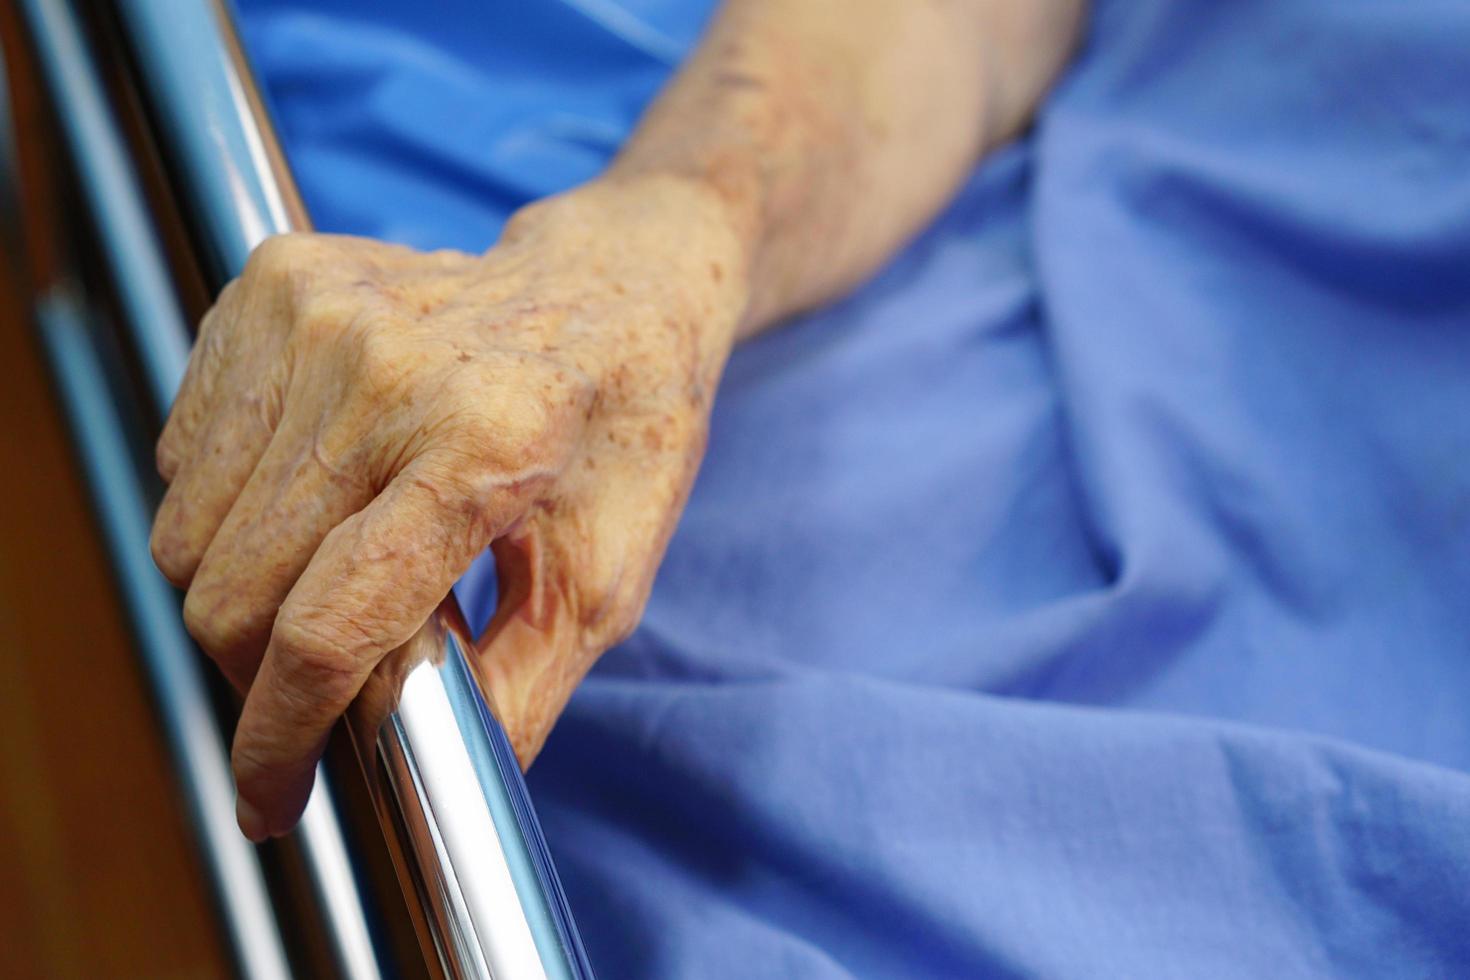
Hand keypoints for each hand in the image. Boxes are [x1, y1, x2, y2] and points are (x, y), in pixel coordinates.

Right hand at [150, 176, 747, 839]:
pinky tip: (311, 500)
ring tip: (326, 586)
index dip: (280, 736)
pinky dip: (229, 511)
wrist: (614, 285)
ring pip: (191, 529)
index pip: (327, 625)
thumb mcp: (607, 576)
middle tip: (319, 691)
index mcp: (485, 444)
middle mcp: (383, 368)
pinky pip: (187, 452)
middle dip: (258, 680)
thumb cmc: (625, 431)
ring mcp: (314, 313)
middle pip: (235, 590)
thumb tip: (427, 791)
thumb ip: (518, 690)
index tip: (272, 799)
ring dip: (240, 597)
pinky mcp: (272, 283)